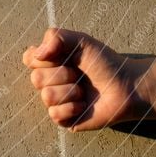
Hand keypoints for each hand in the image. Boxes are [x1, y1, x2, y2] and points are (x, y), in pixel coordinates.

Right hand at [22, 28, 152, 130]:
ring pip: (46, 96)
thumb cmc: (104, 62)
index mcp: (50, 61)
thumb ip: (56, 37)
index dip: (43, 58)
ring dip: (70, 91)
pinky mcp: (64, 119)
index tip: (63, 56)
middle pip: (36, 78)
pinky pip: (54, 114)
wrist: (126, 86)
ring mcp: (55, 101)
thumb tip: (37, 53)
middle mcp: (49, 81)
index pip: (29, 59)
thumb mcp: (81, 40)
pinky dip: (72, 107)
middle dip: (61, 74)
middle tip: (79, 74)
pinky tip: (84, 105)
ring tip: (84, 90)